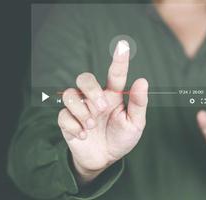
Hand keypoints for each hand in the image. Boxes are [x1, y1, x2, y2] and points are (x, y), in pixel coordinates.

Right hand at [57, 40, 147, 181]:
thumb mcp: (135, 124)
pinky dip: (74, 126)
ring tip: (91, 125)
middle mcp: (95, 99)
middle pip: (84, 78)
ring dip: (81, 110)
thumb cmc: (121, 138)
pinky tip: (84, 135)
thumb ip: (139, 104)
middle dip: (92, 91)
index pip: (115, 74)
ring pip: (70, 95)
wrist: (105, 160)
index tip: (123, 46)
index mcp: (113, 96)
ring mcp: (80, 110)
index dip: (119, 60)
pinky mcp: (68, 122)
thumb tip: (142, 81)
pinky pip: (63, 116)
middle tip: (101, 107)